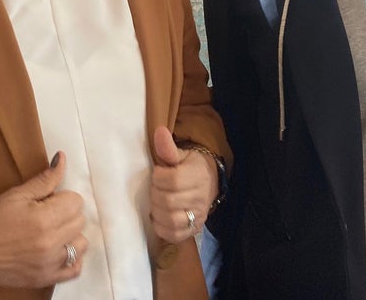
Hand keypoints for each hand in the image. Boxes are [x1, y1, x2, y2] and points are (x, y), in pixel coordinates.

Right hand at [0, 152, 87, 287]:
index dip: (63, 197)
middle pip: (79, 221)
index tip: (50, 201)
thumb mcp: (17, 195)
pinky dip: (72, 259)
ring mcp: (49, 264)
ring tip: (53, 233)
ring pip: (80, 244)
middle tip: (48, 215)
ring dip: (71, 236)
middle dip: (67, 214)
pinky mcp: (45, 278)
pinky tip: (59, 251)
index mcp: (44, 219)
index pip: (76, 201)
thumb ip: (45, 179)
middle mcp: (50, 243)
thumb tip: (62, 159)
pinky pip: (74, 269)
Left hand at [149, 125, 217, 242]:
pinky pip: (175, 235)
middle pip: (168, 201)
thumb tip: (159, 131)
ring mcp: (199, 215)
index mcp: (198, 175)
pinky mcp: (194, 229)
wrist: (210, 181)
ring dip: (157, 211)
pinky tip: (160, 217)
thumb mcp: (181, 153)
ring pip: (171, 220)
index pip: (172, 180)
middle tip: (155, 188)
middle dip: (155, 194)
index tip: (157, 173)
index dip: (158, 177)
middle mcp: (201, 197)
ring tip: (157, 202)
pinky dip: (162, 228)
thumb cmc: (190, 166)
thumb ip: (168, 147)